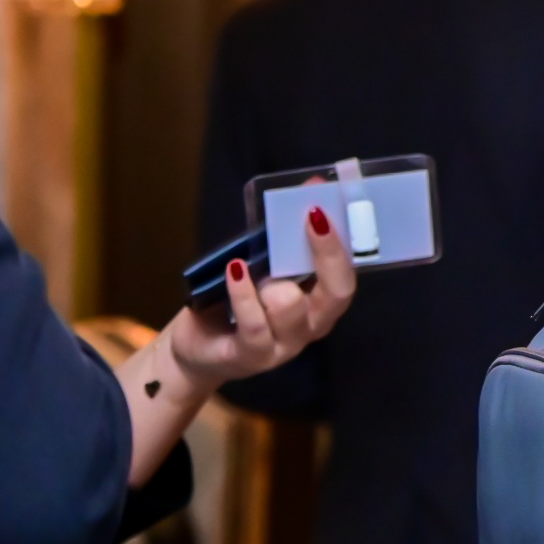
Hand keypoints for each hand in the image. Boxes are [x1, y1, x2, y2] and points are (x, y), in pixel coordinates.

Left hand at [166, 204, 356, 389]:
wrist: (197, 349)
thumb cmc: (235, 301)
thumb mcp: (262, 264)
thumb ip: (283, 235)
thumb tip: (311, 186)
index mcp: (321, 302)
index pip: (346, 275)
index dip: (341, 243)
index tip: (324, 208)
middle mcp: (312, 325)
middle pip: (337, 293)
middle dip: (327, 253)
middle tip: (311, 218)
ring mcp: (285, 345)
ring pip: (290, 306)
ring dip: (269, 281)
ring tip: (246, 268)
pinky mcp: (253, 357)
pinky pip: (254, 324)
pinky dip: (243, 293)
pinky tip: (234, 271)